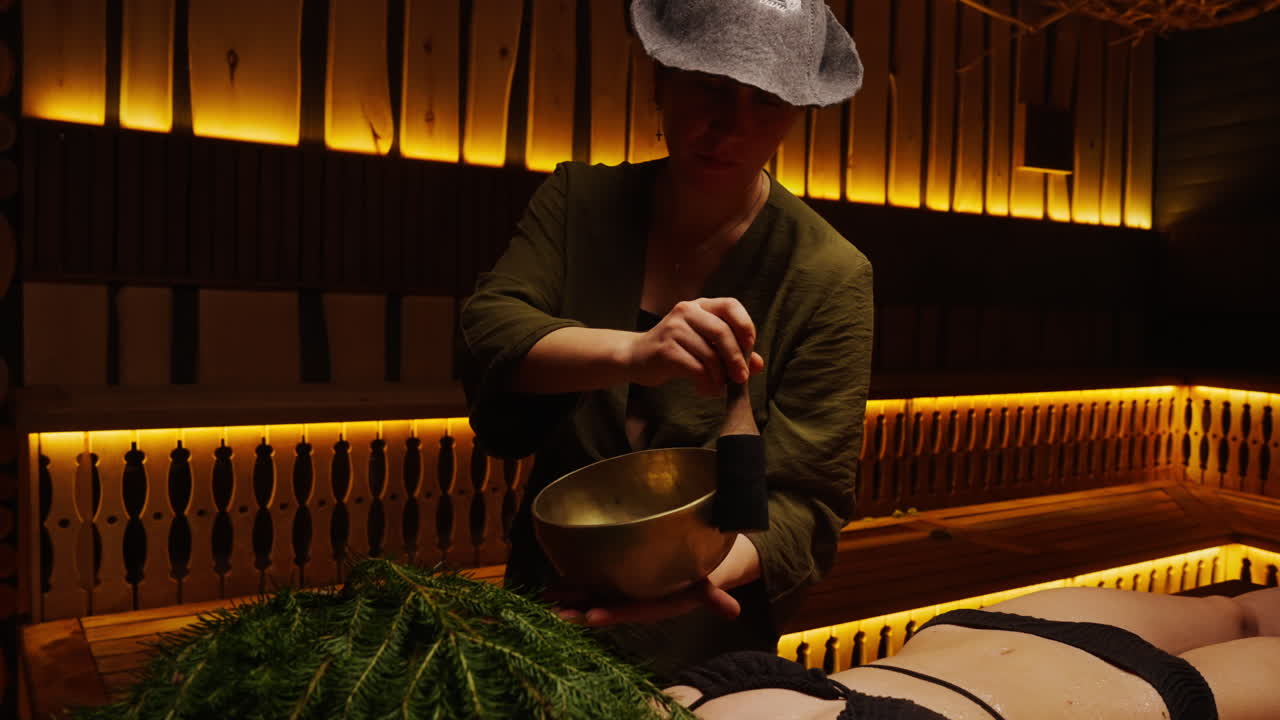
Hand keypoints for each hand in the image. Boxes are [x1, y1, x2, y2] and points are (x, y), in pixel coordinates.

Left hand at [553, 534, 761, 626]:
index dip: (612, 613)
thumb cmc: (695, 577)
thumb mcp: (706, 585)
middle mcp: (632, 600)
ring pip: (590, 596)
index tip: (591, 617)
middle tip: (553, 614)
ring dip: (567, 599)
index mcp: (651, 604)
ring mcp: (619, 591)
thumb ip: (715, 597)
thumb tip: (734, 610)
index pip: (629, 610)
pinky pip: (586, 584)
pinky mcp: (611, 581)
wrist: (686, 575)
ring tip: (543, 600)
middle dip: (578, 611)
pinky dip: (567, 586)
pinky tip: (547, 588)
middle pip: (603, 606)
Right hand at [625, 298, 765, 396]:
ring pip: (709, 353)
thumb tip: (758, 364)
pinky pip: (695, 368)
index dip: (745, 325)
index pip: (730, 305)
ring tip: (719, 388)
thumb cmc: (677, 351)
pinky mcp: (665, 349)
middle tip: (742, 378)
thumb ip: (732, 352)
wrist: (637, 358)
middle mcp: (687, 311)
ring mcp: (673, 328)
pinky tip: (705, 390)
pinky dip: (706, 383)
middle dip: (736, 358)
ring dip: (720, 376)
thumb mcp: (705, 346)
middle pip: (721, 331)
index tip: (750, 348)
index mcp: (700, 306)